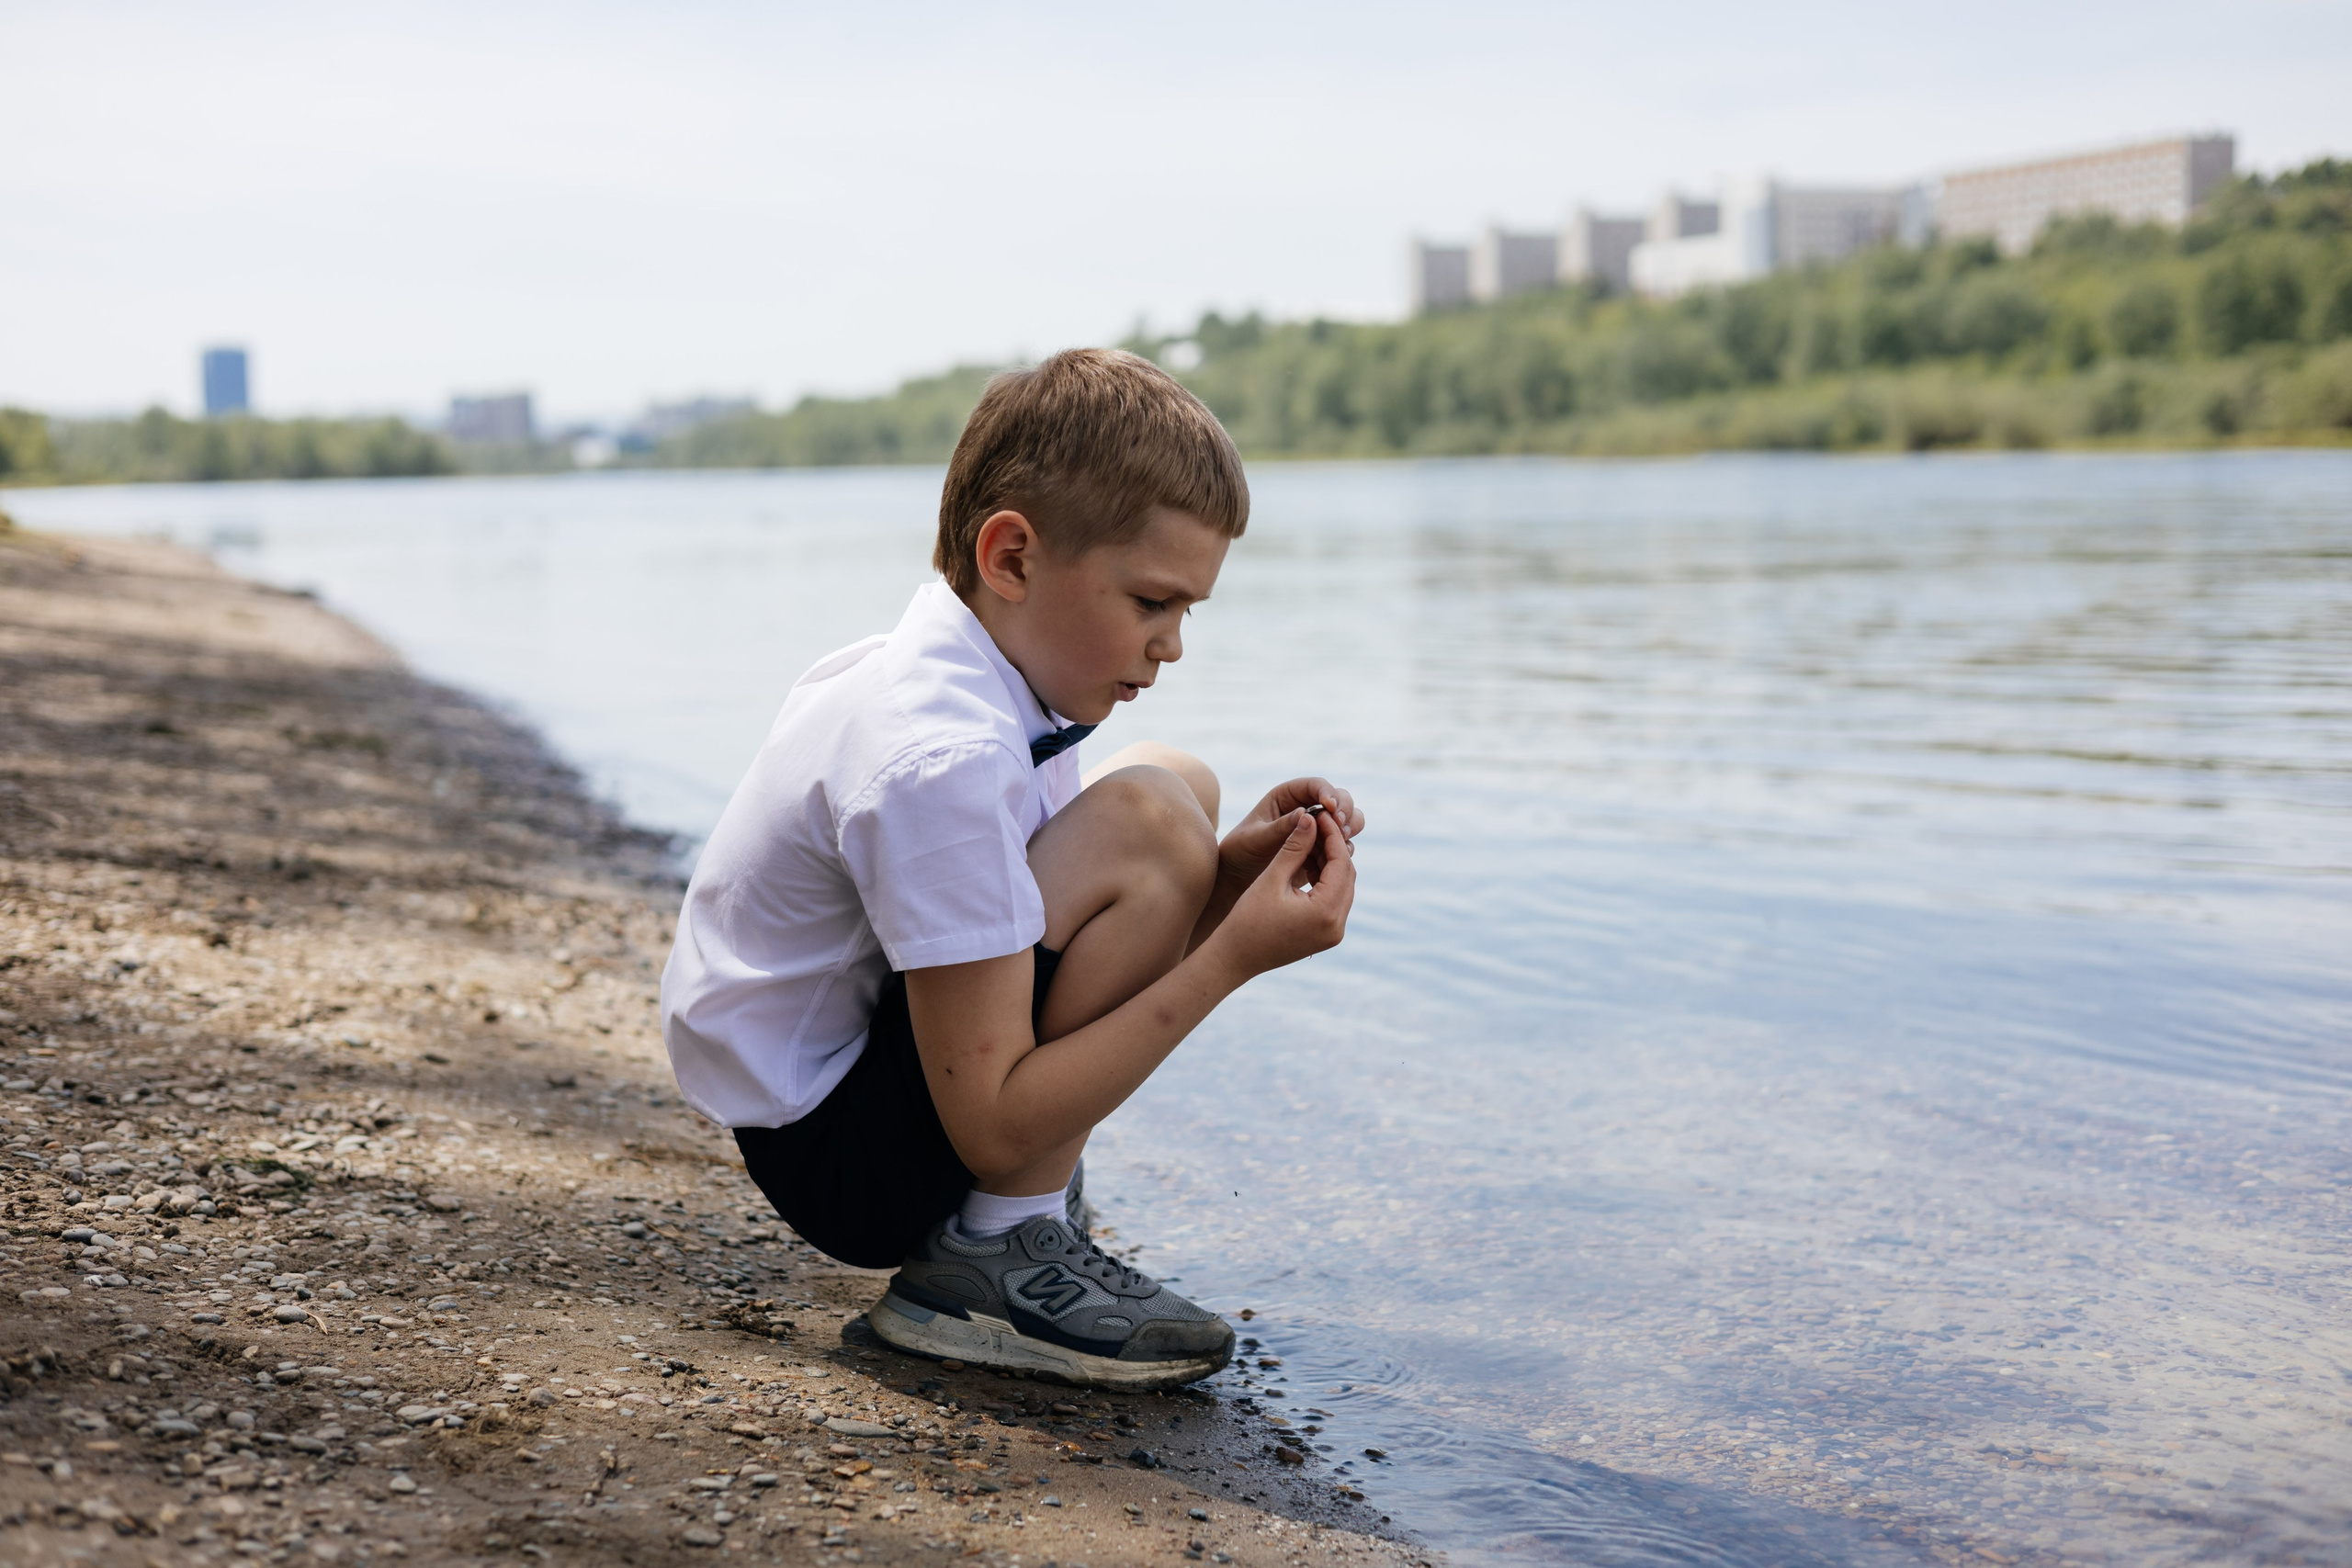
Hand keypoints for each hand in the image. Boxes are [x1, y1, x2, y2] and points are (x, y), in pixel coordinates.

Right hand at [1204, 807, 1355, 979]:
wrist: (1235, 958)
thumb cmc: (1247, 919)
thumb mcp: (1271, 878)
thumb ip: (1294, 848)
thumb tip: (1311, 819)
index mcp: (1325, 912)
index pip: (1341, 863)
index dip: (1331, 835)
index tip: (1318, 814)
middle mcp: (1337, 926)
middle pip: (1347, 875)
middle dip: (1334, 847)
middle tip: (1317, 824)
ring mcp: (1334, 934)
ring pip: (1343, 887)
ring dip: (1330, 863)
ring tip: (1311, 840)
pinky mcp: (1327, 936)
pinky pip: (1335, 901)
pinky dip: (1326, 880)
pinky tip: (1309, 863)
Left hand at [1216, 776, 1363, 889]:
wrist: (1239, 875)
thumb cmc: (1241, 850)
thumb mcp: (1255, 838)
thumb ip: (1279, 827)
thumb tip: (1304, 814)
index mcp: (1288, 795)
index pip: (1316, 786)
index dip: (1328, 793)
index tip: (1331, 808)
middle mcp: (1308, 807)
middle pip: (1340, 799)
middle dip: (1345, 811)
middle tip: (1340, 827)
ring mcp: (1318, 828)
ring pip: (1348, 820)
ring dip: (1349, 829)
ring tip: (1340, 842)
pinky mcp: (1323, 848)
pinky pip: (1343, 845)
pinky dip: (1343, 851)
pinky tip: (1332, 861)